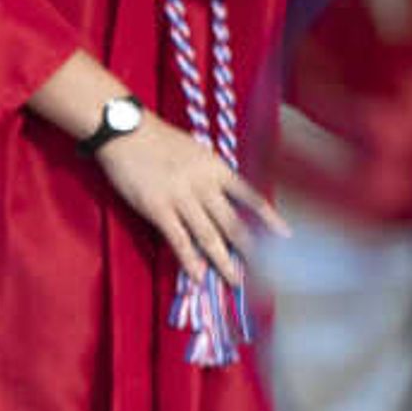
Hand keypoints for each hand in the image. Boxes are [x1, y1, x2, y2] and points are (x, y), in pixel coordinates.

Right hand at [94, 112, 283, 287]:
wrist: (126, 131)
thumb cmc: (161, 140)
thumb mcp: (198, 152)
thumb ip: (213, 175)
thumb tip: (228, 196)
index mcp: (218, 169)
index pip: (251, 197)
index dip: (269, 218)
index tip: (285, 235)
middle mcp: (205, 185)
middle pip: (233, 223)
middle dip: (250, 249)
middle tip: (264, 270)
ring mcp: (181, 198)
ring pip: (209, 236)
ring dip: (223, 261)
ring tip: (235, 280)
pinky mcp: (158, 208)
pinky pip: (178, 239)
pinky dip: (190, 260)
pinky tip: (199, 276)